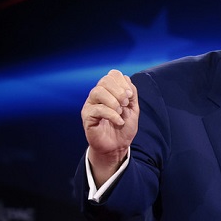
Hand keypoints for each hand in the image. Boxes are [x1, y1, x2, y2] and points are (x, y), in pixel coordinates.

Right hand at [81, 69, 138, 185]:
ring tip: (120, 112)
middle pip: (105, 80)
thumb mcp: (133, 108)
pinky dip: (112, 115)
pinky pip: (97, 109)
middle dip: (119, 91)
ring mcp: (91, 104)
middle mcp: (98, 95)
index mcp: (109, 91)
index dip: (123, 82)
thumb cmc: (124, 127)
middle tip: (125, 104)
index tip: (130, 96)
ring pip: (98, 92)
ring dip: (114, 102)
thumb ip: (131, 93)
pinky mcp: (87, 116)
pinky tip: (118, 122)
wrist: (118, 145)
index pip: (112, 74)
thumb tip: (126, 79)